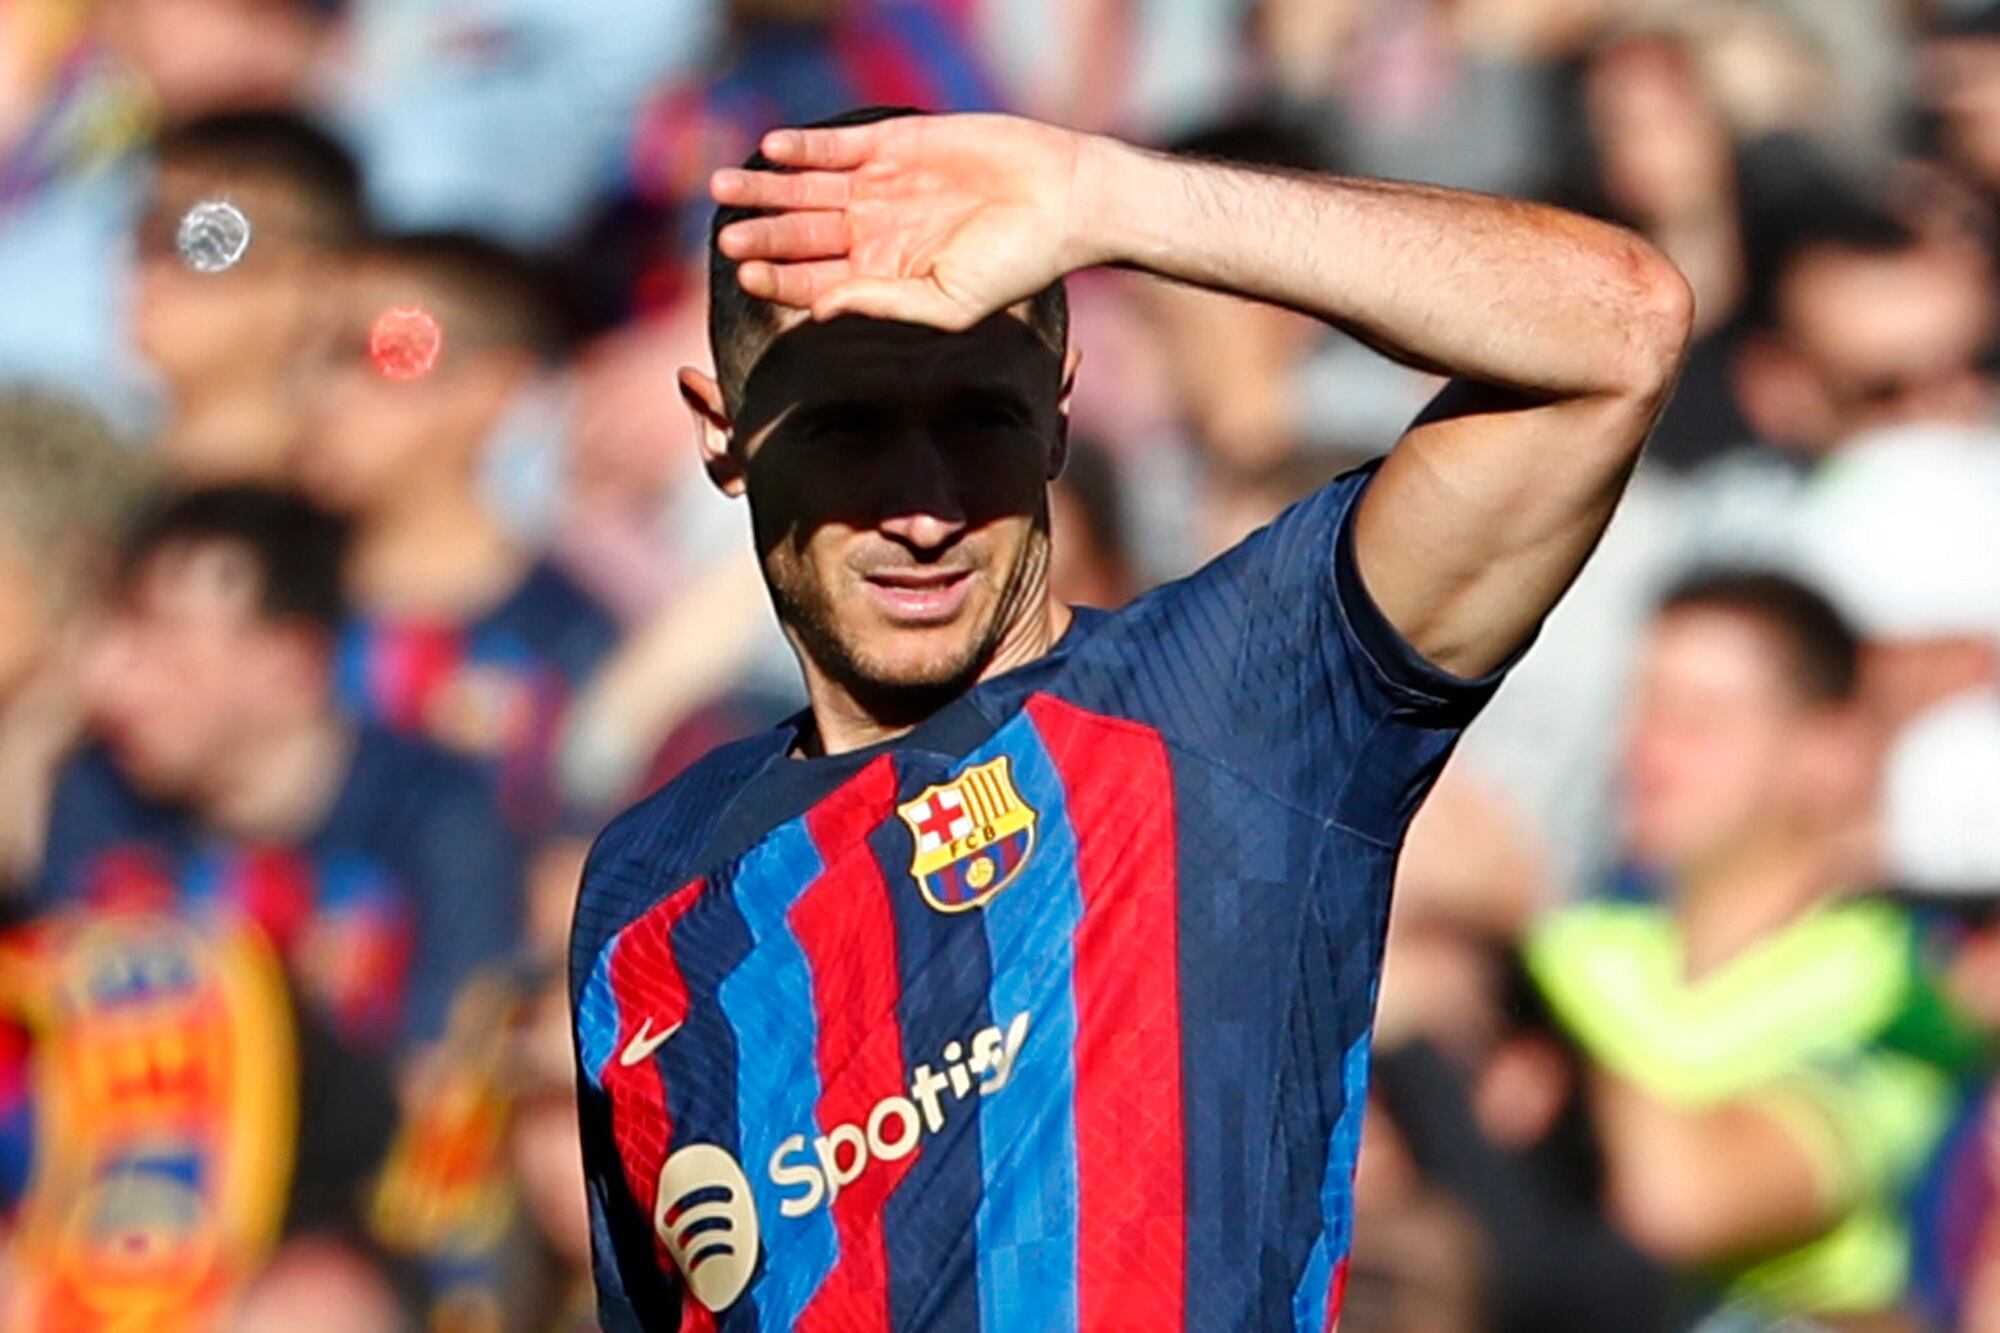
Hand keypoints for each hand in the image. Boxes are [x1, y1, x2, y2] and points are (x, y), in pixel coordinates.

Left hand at [709, 113, 1096, 329]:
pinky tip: (773, 148)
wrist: (1062, 200)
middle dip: (761, 233)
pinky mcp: (895, 143)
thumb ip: (884, 305)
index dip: (778, 278)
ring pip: (806, 188)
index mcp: (882, 277)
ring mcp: (880, 187)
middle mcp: (873, 233)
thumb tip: (821, 311)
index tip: (746, 274)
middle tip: (725, 232)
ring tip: (723, 186)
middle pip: (800, 235)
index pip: (814, 281)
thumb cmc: (1016, 265)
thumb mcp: (949, 304)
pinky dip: (804, 146)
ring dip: (765, 188)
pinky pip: (837, 145)